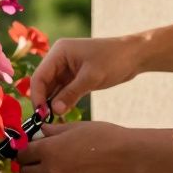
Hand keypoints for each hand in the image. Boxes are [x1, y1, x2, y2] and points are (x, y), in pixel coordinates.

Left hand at [16, 121, 143, 172]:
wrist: (130, 158)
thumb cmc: (105, 137)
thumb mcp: (75, 128)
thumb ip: (52, 131)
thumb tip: (38, 132)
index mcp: (49, 151)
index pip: (22, 154)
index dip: (24, 150)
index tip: (28, 148)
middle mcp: (51, 171)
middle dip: (28, 166)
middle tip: (36, 160)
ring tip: (52, 168)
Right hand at [28, 35, 144, 115]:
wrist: (135, 55)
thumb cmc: (114, 59)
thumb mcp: (91, 77)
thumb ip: (71, 94)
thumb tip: (54, 111)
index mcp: (59, 52)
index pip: (40, 76)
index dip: (37, 96)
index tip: (40, 113)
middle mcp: (59, 59)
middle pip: (43, 83)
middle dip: (43, 101)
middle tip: (45, 120)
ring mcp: (66, 68)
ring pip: (52, 89)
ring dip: (52, 103)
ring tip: (52, 120)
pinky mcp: (75, 77)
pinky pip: (63, 91)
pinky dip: (62, 102)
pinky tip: (61, 114)